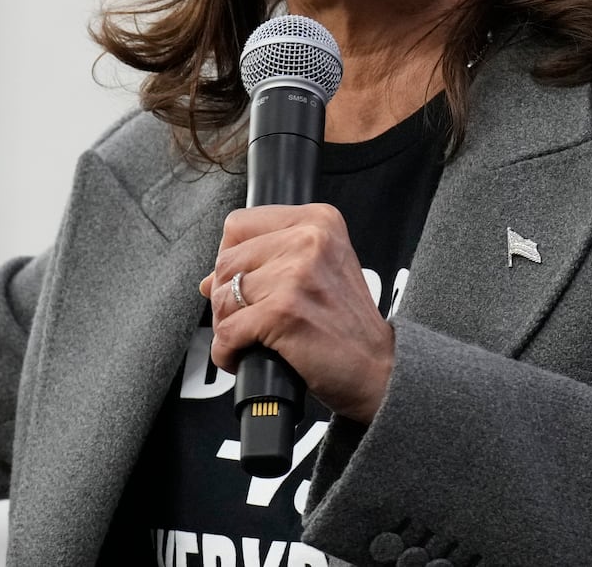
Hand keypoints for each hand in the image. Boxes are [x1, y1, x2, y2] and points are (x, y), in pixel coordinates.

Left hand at [199, 202, 394, 422]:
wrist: (381, 370)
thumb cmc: (348, 326)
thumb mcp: (318, 272)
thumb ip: (269, 262)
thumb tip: (210, 280)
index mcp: (318, 221)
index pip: (239, 225)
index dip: (232, 257)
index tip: (245, 281)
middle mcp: (309, 240)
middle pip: (226, 261)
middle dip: (226, 297)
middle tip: (245, 319)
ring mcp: (296, 275)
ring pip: (223, 296)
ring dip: (225, 326)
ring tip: (248, 339)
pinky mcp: (283, 312)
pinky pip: (227, 331)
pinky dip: (227, 351)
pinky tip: (242, 357)